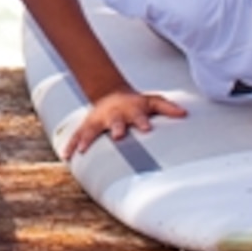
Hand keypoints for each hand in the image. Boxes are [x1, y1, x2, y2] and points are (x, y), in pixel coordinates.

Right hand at [64, 87, 183, 157]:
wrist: (111, 93)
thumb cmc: (136, 103)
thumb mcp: (152, 101)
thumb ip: (167, 107)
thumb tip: (185, 113)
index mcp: (131, 110)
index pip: (138, 115)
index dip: (142, 121)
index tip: (147, 128)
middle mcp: (113, 115)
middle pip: (115, 121)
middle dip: (116, 128)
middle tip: (118, 136)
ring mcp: (98, 121)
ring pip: (91, 129)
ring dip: (87, 139)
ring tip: (83, 150)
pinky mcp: (87, 126)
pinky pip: (77, 136)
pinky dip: (71, 145)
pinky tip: (66, 156)